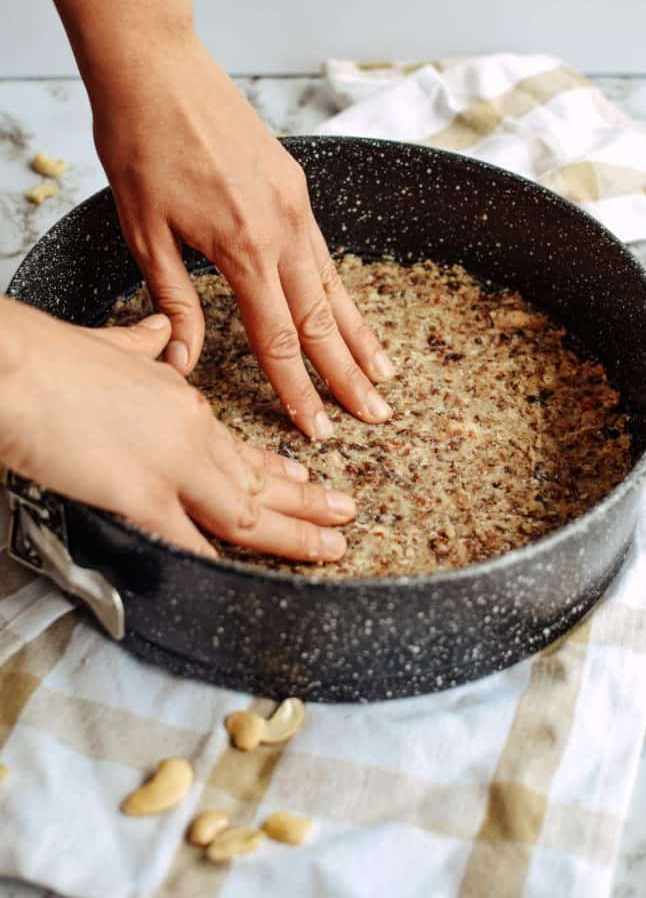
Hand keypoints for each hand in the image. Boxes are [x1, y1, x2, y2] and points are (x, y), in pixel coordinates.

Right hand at [0, 302, 354, 561]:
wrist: (17, 365)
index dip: (279, 469)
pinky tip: (245, 581)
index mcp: (183, 402)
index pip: (242, 446)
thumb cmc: (54, 356)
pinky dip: (219, 564)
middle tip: (345, 519)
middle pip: (259, 483)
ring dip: (293, 536)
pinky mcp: (141, 496)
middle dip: (308, 506)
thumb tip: (158, 331)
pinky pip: (190, 541)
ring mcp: (171, 466)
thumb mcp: (114, 343)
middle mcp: (190, 434)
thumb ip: (143, 343)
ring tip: (330, 550)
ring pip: (247, 512)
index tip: (306, 479)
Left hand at [91, 34, 395, 440]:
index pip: (279, 339)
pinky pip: (326, 253)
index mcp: (243, 248)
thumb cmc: (140, 143)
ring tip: (385, 373)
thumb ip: (175, 302)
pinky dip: (342, 291)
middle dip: (350, 375)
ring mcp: (295, 206)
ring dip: (360, 335)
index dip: (299, 390)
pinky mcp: (295, 187)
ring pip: (334, 287)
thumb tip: (186, 360)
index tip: (319, 428)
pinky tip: (348, 311)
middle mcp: (281, 230)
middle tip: (379, 415)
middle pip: (322, 321)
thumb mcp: (143, 232)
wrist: (157, 66)